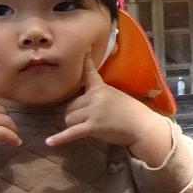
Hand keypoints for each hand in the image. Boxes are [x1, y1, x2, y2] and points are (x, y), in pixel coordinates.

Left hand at [48, 50, 170, 161]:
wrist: (143, 127)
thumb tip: (83, 101)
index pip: (90, 73)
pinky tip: (49, 142)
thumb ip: (100, 95)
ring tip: (86, 128)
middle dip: (74, 114)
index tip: (84, 49)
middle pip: (69, 106)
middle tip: (86, 120)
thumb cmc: (133, 112)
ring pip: (68, 119)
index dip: (85, 62)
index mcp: (101, 88)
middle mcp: (94, 98)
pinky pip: (71, 133)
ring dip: (73, 125)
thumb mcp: (116, 96)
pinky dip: (60, 138)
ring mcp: (93, 112)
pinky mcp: (92, 127)